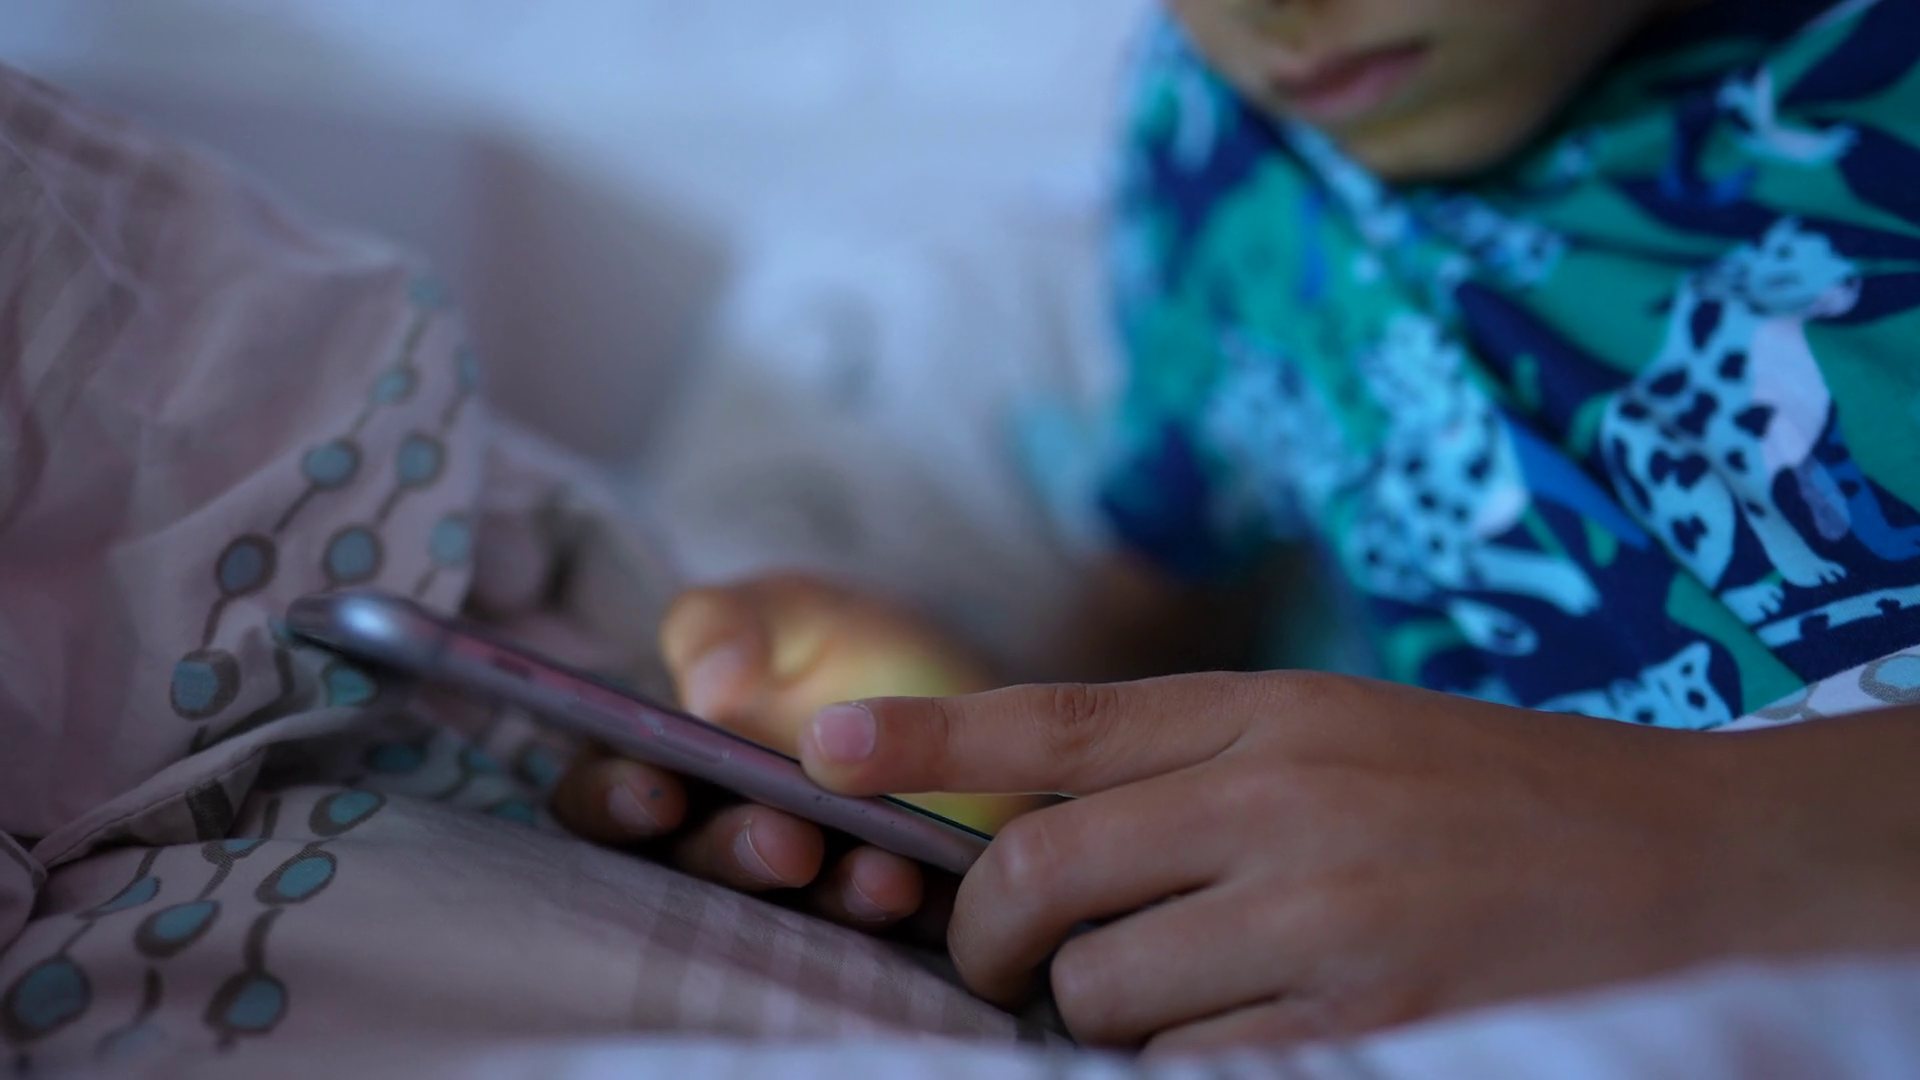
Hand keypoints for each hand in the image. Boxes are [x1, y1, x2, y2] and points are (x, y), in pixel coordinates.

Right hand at [551, 574, 1030, 929]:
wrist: (968, 686)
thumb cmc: (846, 644)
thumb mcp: (787, 611)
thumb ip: (725, 625)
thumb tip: (707, 688)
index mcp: (672, 765)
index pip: (605, 797)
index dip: (613, 802)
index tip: (655, 791)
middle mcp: (721, 839)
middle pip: (690, 869)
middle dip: (729, 854)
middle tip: (779, 838)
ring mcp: (799, 890)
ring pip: (782, 917)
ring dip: (821, 896)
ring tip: (875, 871)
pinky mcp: (879, 916)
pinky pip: (875, 937)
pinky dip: (891, 914)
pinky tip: (917, 883)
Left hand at [795, 672, 1919, 1050]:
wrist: (1663, 845)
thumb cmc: (1477, 783)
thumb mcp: (1326, 728)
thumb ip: (1187, 763)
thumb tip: (1033, 830)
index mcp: (1261, 711)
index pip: (1055, 720)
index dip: (923, 737)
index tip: (819, 746)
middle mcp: (1275, 797)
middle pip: (1038, 865)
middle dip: (985, 932)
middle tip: (1002, 958)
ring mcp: (1318, 911)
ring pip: (1099, 986)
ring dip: (1087, 1011)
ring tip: (1150, 998)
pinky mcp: (1361, 1017)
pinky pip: (1188, 1062)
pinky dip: (1170, 1060)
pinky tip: (1221, 1034)